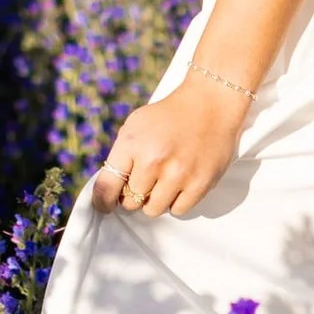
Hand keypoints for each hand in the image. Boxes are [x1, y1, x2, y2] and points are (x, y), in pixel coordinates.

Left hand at [91, 74, 248, 216]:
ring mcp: (178, 174)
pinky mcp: (200, 183)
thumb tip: (110, 191)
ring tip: (163, 182)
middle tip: (145, 181)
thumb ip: (120, 157)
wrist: (210, 103)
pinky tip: (180, 184)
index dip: (103, 201)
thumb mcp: (135, 126)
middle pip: (131, 202)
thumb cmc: (168, 116)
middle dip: (134, 194)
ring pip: (153, 210)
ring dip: (155, 200)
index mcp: (132, 144)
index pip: (107, 187)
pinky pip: (178, 210)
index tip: (106, 206)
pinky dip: (176, 201)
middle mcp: (154, 161)